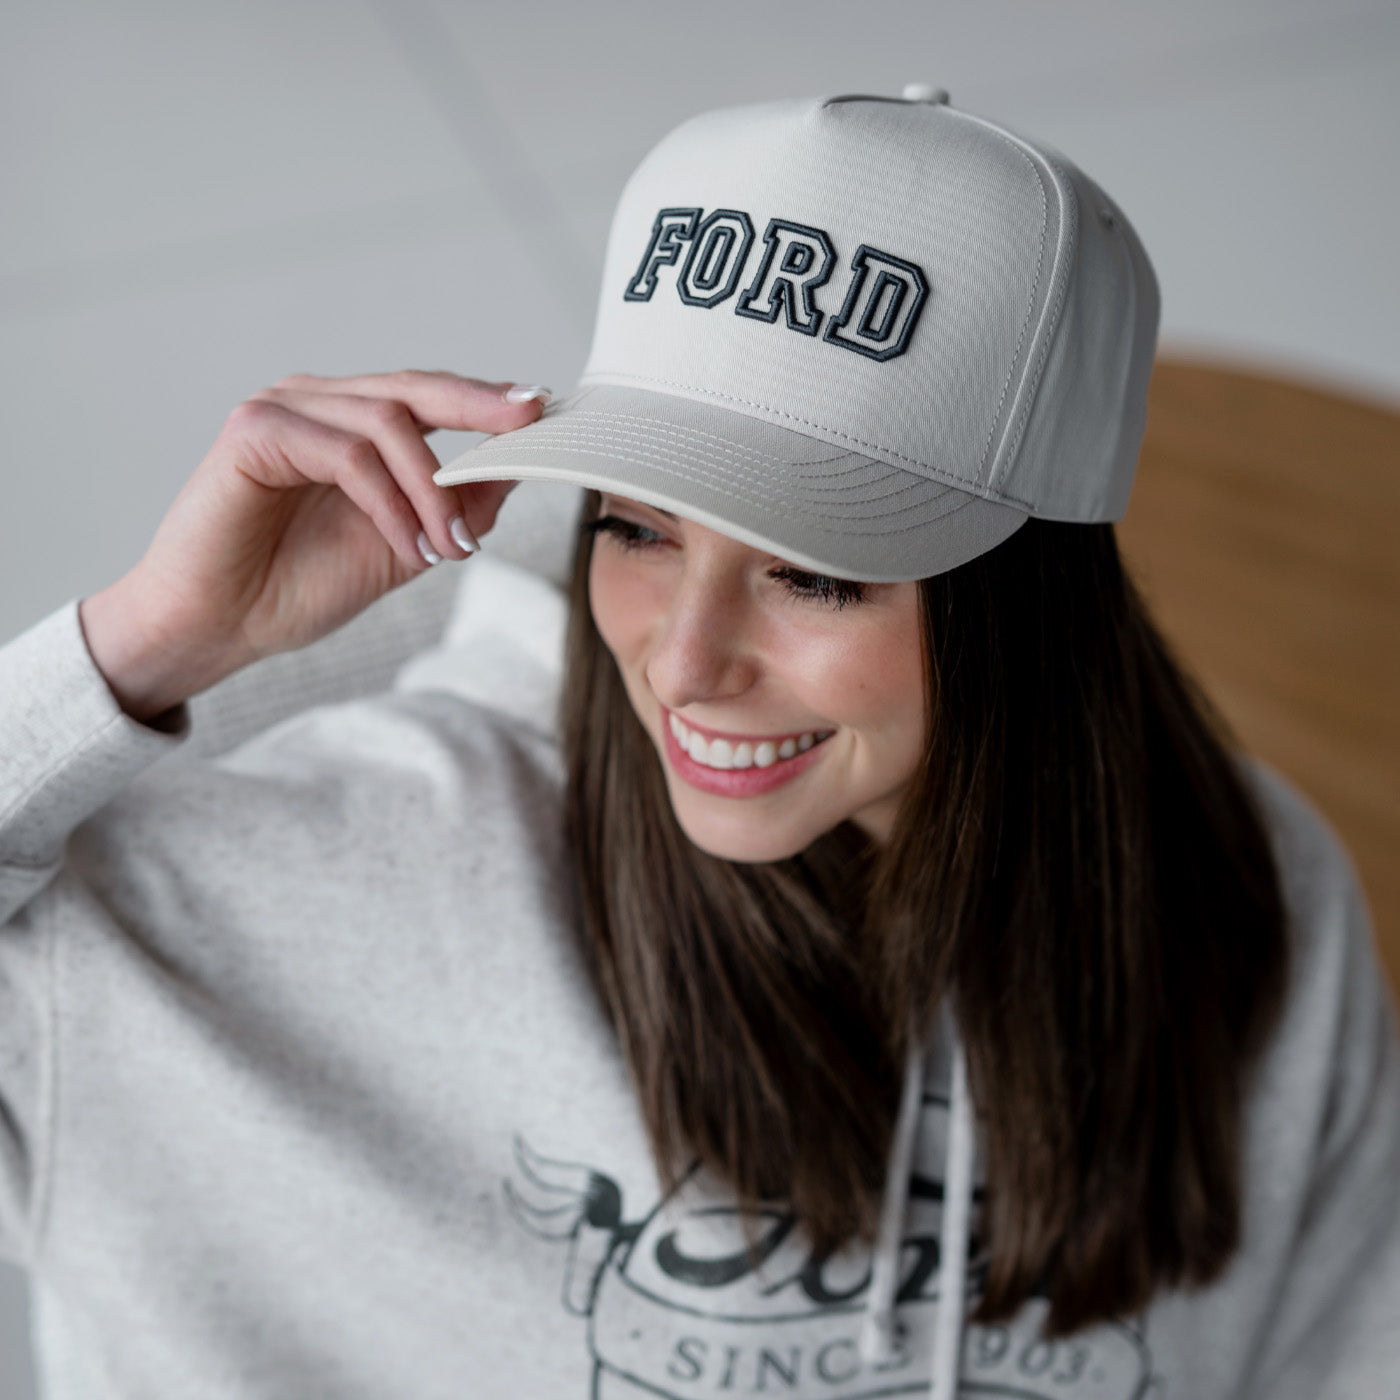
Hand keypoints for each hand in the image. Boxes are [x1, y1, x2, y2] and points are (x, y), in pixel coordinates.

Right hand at [79, 370, 547, 722]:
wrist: (217, 627)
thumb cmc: (295, 586)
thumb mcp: (404, 546)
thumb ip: (454, 507)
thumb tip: (517, 471)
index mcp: (347, 421)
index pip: (426, 396)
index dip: (485, 401)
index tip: (543, 410)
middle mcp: (315, 403)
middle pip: (413, 390)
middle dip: (479, 410)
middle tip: (529, 427)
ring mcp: (281, 410)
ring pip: (387, 425)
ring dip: (433, 492)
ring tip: (451, 547)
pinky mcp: (253, 432)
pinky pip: (347, 455)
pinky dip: (389, 503)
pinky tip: (407, 546)